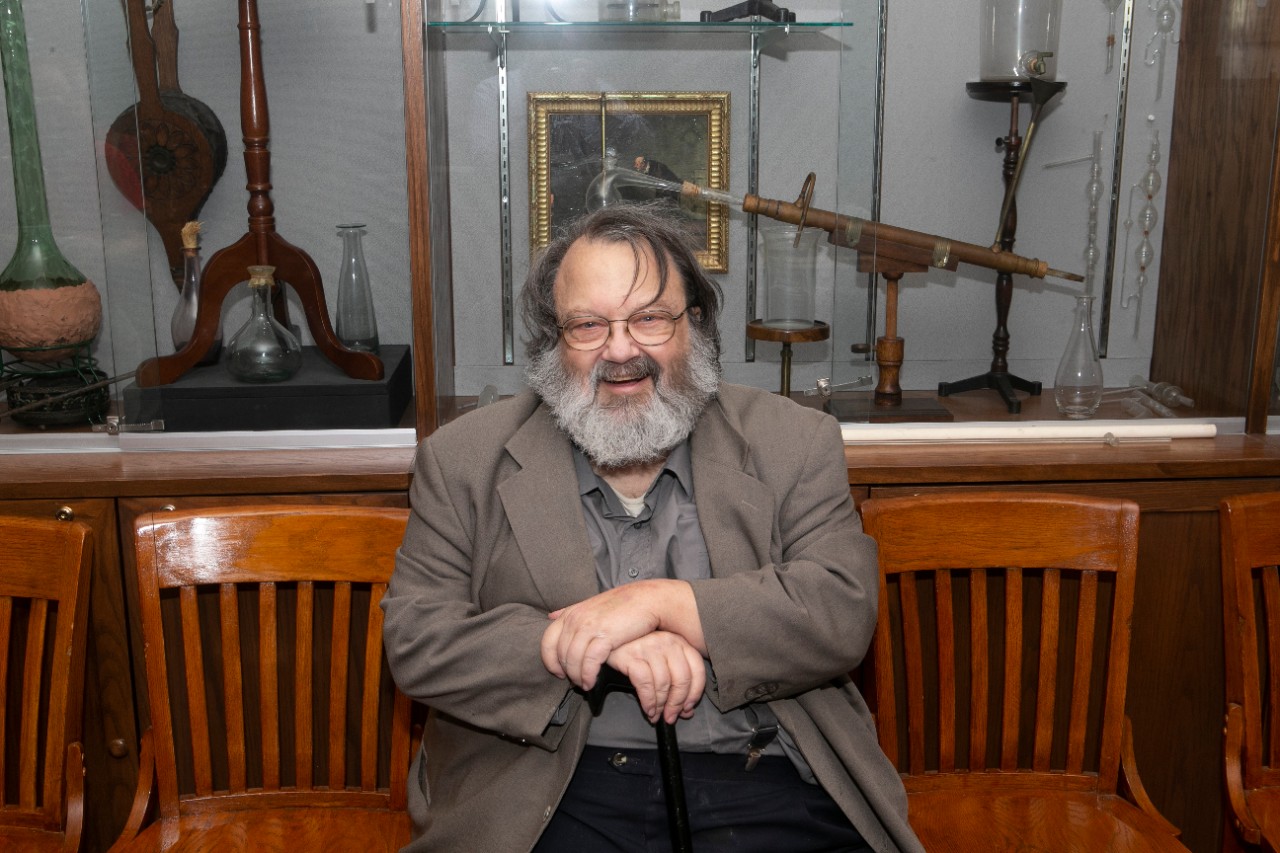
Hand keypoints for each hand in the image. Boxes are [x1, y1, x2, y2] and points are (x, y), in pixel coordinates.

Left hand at [540, 579, 702, 690]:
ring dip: (577, 677)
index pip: (547, 640)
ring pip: (573, 661)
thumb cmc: (621, 605)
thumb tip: (551, 616)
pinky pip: (589, 663)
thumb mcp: (591, 605)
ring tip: (585, 685)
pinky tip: (591, 682)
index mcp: (571, 613)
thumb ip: (571, 611)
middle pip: (560, 654)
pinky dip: (587, 676)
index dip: (549, 660)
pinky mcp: (604, 636)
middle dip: (566, 672)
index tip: (558, 672)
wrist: (648, 600)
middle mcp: (576, 619)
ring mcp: (589, 627)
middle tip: (574, 682)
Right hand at [608, 631, 704, 724]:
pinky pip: (645, 683)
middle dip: (677, 703)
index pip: (697, 669)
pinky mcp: (632, 655)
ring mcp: (649, 647)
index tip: (687, 709)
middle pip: (682, 678)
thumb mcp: (662, 660)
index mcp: (679, 642)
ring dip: (661, 705)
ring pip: (663, 683)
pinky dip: (648, 701)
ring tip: (656, 715)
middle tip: (670, 717)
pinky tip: (648, 709)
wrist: (610, 640)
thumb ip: (676, 681)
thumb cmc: (639, 652)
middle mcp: (667, 641)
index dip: (695, 693)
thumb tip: (686, 711)